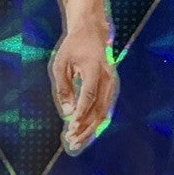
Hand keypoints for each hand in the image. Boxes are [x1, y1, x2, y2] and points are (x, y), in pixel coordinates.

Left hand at [50, 24, 117, 154]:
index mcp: (94, 69)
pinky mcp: (110, 88)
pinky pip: (104, 108)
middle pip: (99, 109)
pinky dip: (94, 121)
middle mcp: (107, 78)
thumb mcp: (62, 64)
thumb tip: (68, 112)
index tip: (72, 126)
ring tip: (75, 141)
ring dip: (90, 128)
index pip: (89, 95)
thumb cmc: (73, 48)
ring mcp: (111, 83)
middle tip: (72, 141)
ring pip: (104, 112)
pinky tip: (83, 131)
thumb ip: (64, 88)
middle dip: (86, 127)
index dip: (81, 113)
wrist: (91, 33)